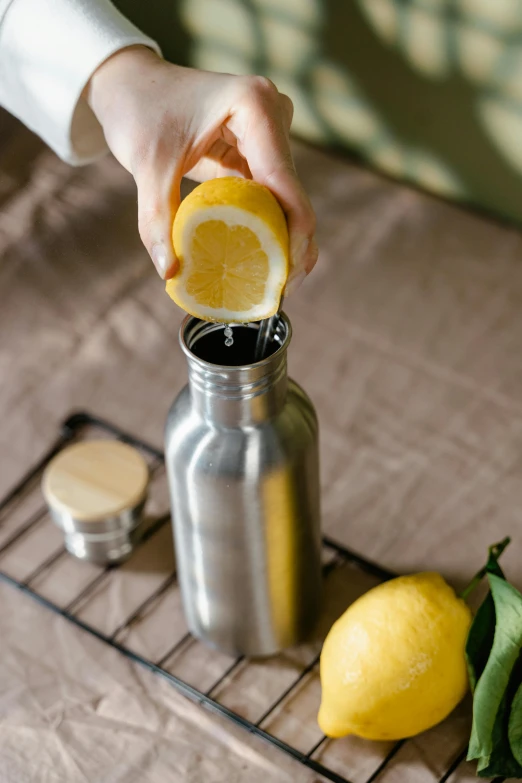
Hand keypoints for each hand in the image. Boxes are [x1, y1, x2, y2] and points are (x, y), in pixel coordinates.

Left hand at [87, 45, 316, 290]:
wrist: (130, 83)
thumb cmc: (138, 111)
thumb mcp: (146, 166)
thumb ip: (157, 220)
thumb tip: (170, 273)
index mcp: (255, 107)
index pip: (287, 183)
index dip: (295, 235)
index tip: (287, 279)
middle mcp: (273, 115)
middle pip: (293, 194)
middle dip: (292, 244)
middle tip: (281, 292)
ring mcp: (269, 131)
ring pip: (285, 198)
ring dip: (280, 238)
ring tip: (273, 283)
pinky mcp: (258, 147)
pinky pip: (269, 194)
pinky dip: (263, 225)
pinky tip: (258, 257)